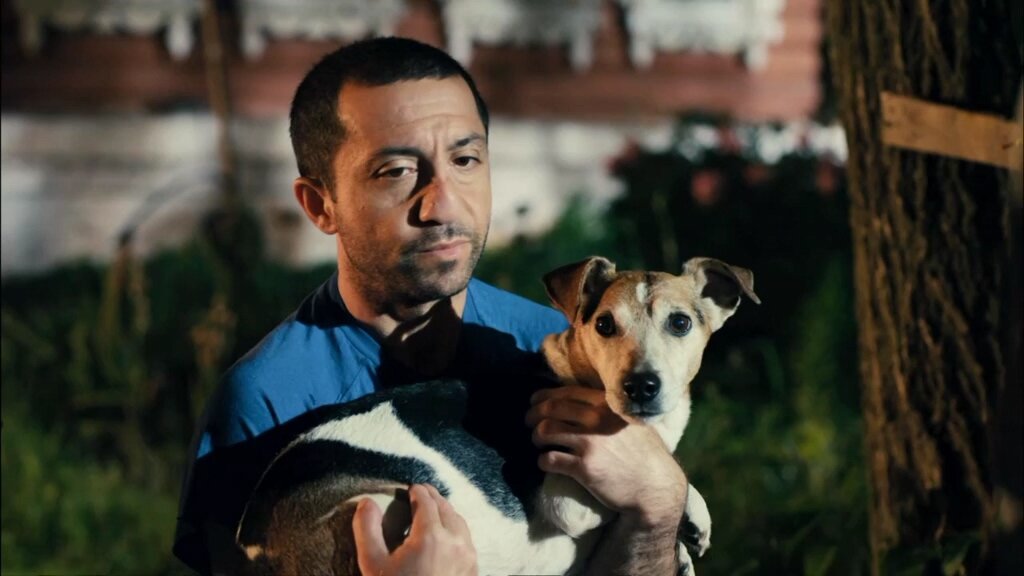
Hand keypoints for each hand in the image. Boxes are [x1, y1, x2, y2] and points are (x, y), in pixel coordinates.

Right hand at [352, 484, 477, 575]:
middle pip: (447, 508)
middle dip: (434, 498)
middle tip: (423, 493)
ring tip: (434, 510)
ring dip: (447, 512)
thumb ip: (368, 530)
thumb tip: (367, 503)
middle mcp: (456, 542)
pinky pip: (466, 540)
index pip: (427, 501)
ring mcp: (468, 557)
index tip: (411, 487)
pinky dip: (456, 529)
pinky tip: (446, 536)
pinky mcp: (473, 571)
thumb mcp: (374, 564)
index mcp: (432, 536)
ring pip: (460, 523)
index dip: (418, 491)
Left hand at [526, 386, 687, 527]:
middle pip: (551, 409)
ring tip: (537, 441)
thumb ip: (612, 409)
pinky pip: (550, 459)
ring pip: (545, 432)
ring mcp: (589, 443)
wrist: (655, 487)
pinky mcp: (583, 468)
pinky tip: (544, 462)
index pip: (566, 393)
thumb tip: (586, 402)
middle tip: (529, 421)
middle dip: (533, 414)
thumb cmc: (647, 454)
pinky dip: (542, 460)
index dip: (544, 396)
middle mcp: (596, 419)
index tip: (535, 401)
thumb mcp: (634, 421)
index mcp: (607, 404)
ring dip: (536, 436)